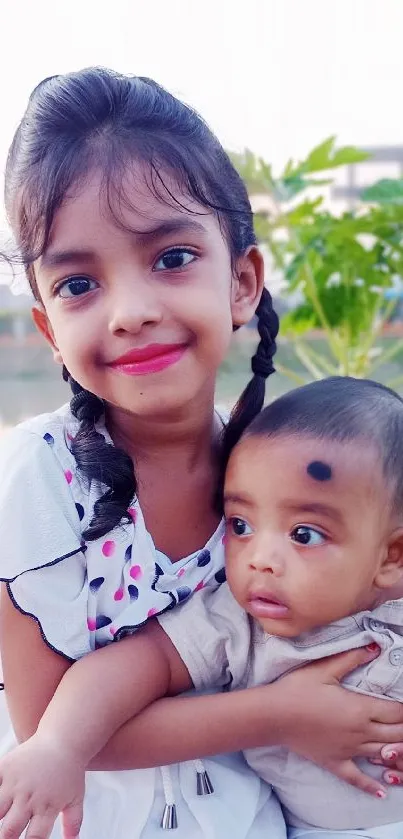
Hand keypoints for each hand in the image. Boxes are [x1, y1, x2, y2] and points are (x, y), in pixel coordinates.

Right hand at [0, 734, 84, 838]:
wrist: (63, 739)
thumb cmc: (69, 771)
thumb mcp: (75, 798)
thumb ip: (73, 823)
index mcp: (47, 807)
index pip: (34, 837)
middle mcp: (30, 796)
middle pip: (10, 829)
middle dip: (5, 838)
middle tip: (7, 836)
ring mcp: (15, 782)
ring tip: (2, 817)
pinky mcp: (5, 768)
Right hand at [274, 645, 402, 797]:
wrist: (273, 715)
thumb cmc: (297, 689)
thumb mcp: (325, 669)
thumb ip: (351, 658)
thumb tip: (374, 647)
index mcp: (360, 709)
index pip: (396, 712)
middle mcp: (360, 733)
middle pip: (396, 735)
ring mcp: (349, 751)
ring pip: (382, 755)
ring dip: (397, 752)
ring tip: (402, 749)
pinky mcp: (335, 763)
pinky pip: (357, 778)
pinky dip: (371, 786)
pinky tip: (382, 792)